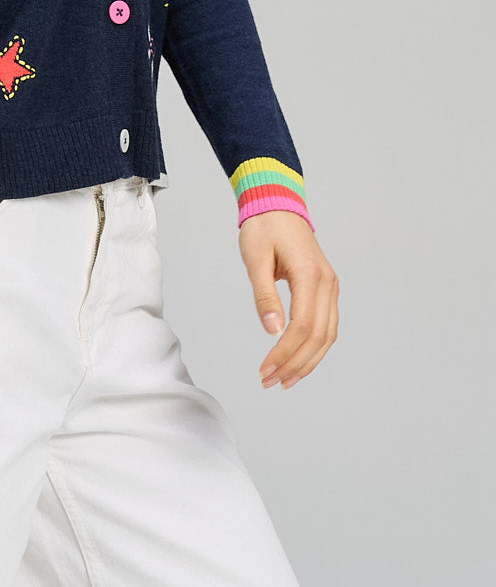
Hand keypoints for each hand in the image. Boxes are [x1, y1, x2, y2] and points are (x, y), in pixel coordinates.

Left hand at [238, 210, 338, 390]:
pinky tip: (298, 360)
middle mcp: (326, 283)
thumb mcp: (255, 258)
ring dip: (307, 361)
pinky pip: (326, 326)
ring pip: (327, 336)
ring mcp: (330, 286)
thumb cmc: (263, 227)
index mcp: (309, 274)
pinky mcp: (326, 289)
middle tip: (270, 381)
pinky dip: (314, 348)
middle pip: (318, 337)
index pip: (302, 326)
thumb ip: (264, 295)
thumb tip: (272, 330)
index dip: (285, 353)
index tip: (266, 369)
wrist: (278, 205)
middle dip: (295, 364)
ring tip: (284, 379)